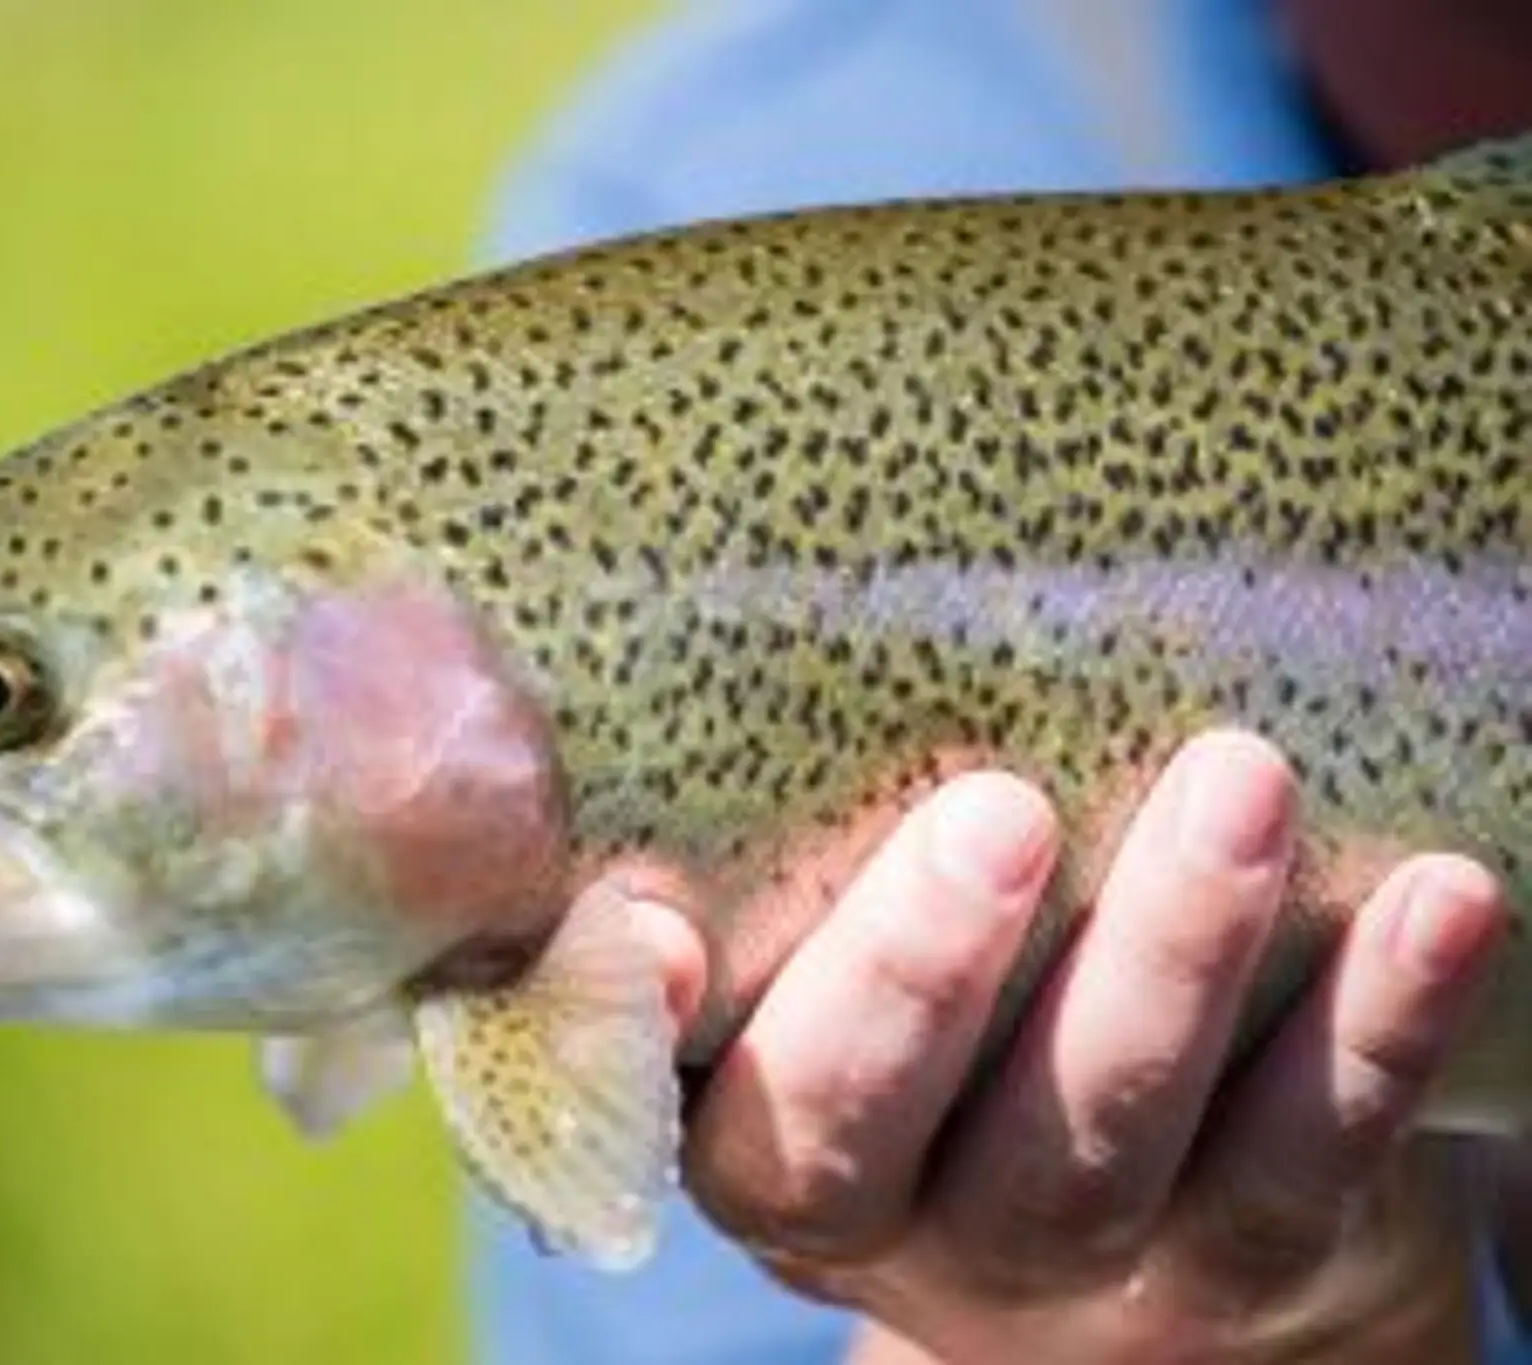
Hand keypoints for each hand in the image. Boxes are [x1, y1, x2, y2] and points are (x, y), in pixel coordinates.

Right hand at [658, 730, 1509, 1362]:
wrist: (1165, 1257)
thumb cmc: (965, 1061)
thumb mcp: (840, 1007)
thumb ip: (768, 915)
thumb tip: (659, 822)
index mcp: (768, 1155)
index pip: (678, 1075)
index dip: (653, 1027)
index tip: (667, 933)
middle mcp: (897, 1234)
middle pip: (877, 1128)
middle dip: (924, 974)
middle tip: (993, 813)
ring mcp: (1077, 1273)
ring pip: (1098, 1143)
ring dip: (1168, 960)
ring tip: (1235, 784)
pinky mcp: (1253, 1268)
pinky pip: (1306, 1164)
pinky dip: (1370, 1026)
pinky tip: (1434, 898)